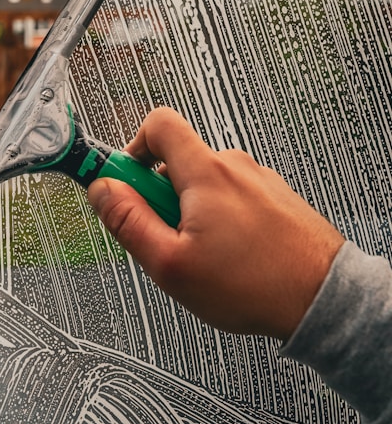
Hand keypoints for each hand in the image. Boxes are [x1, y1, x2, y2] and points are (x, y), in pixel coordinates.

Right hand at [87, 108, 344, 339]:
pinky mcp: (276, 198)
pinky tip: (232, 257)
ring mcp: (259, 181)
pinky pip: (233, 197)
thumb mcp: (171, 264)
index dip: (131, 149)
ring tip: (205, 256)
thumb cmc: (254, 285)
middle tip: (167, 239)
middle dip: (161, 197)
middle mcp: (235, 166)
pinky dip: (222, 220)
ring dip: (193, 212)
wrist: (321, 299)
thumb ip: (129, 222)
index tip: (122, 182)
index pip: (158, 124)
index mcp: (206, 173)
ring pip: (206, 184)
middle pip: (178, 162)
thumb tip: (102, 191)